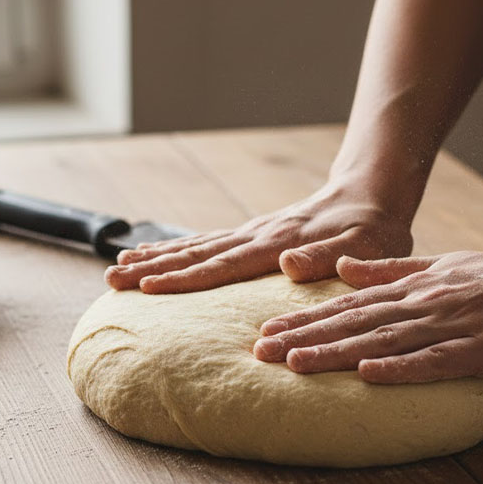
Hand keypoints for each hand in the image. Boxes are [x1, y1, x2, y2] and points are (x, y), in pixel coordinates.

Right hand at [104, 182, 412, 292]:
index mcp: (277, 244)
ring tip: (118, 265)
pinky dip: (178, 250)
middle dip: (152, 267)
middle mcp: (257, 236)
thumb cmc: (371, 230)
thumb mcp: (363, 247)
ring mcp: (252, 234)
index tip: (148, 286)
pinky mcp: (253, 235)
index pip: (223, 264)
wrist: (369, 197)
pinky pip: (208, 243)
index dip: (185, 278)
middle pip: (196, 253)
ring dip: (156, 257)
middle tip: (111, 278)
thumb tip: (289, 263)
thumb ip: (329, 257)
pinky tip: (157, 256)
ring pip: (195, 246)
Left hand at [253, 244, 482, 382]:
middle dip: (305, 339)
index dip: (305, 320)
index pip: (348, 306)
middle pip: (353, 323)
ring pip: (382, 340)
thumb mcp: (439, 266)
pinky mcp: (477, 348)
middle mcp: (420, 304)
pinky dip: (400, 368)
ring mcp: (447, 326)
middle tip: (261, 353)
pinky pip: (434, 360)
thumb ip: (391, 270)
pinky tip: (367, 375)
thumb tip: (344, 269)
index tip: (268, 332)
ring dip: (337, 352)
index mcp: (411, 288)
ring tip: (295, 365)